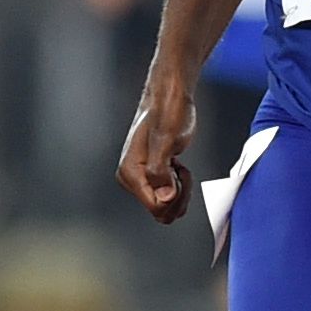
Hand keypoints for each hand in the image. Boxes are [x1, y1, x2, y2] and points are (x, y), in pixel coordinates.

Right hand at [117, 76, 196, 224]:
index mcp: (130, 173)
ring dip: (180, 191)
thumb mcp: (166, 139)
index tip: (177, 171)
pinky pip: (168, 197)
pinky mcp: (152, 176)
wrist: (168, 98)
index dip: (174, 195)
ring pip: (166, 206)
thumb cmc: (167, 112)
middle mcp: (131, 179)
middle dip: (178, 195)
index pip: (156, 206)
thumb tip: (164, 197)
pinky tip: (177, 166)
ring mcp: (141, 179)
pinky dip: (180, 186)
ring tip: (178, 166)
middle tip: (181, 170)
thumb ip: (161, 170)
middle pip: (161, 211)